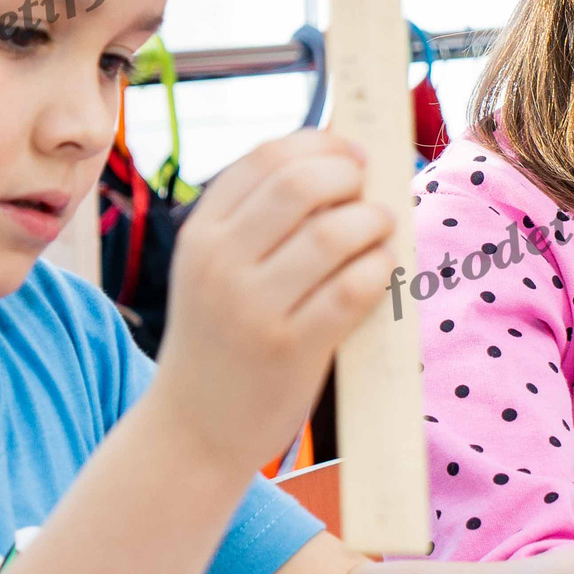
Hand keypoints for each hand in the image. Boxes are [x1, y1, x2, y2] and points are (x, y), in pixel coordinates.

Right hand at [150, 130, 392, 474]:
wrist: (193, 429)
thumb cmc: (222, 339)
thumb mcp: (214, 270)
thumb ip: (260, 220)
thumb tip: (343, 160)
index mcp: (200, 233)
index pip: (266, 157)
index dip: (320, 144)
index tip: (352, 153)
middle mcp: (220, 263)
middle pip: (302, 184)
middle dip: (350, 178)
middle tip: (369, 197)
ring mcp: (253, 307)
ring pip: (334, 234)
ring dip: (373, 224)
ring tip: (378, 236)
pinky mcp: (291, 349)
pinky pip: (353, 289)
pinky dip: (378, 270)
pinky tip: (379, 273)